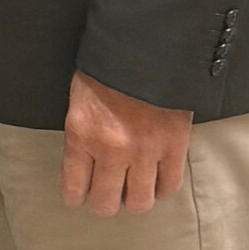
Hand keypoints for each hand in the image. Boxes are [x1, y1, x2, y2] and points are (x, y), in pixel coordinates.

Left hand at [61, 70, 190, 215]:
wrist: (146, 45)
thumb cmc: (108, 69)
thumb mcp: (79, 102)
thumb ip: (82, 137)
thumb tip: (85, 168)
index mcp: (82, 135)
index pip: (74, 189)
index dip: (76, 197)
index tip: (80, 195)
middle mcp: (112, 149)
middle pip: (107, 204)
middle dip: (106, 202)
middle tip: (109, 193)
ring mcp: (145, 150)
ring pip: (140, 202)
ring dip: (135, 199)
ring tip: (135, 188)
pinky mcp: (174, 146)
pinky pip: (169, 186)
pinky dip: (162, 188)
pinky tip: (156, 179)